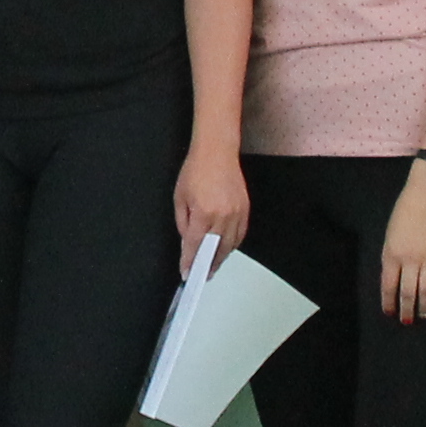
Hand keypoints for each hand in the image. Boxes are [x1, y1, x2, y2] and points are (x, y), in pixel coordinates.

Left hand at [173, 148, 248, 274]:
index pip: (195, 245)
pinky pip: (240, 235)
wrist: (217, 152)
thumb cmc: (196, 170)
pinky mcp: (245, 210)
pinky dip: (232, 244)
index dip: (190, 261)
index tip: (186, 273)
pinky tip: (225, 248)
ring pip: (230, 245)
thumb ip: (183, 223)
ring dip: (221, 257)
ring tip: (212, 264)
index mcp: (203, 213)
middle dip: (208, 265)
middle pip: (215, 250)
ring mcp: (236, 213)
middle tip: (201, 274)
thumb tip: (188, 242)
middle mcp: (222, 216)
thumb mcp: (180, 198)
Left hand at [379, 165, 425, 325]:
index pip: (388, 286)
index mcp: (391, 254)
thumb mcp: (389, 234)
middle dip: (406, 310)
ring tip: (422, 316)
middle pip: (408, 293)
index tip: (389, 313)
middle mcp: (409, 259)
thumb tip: (394, 278)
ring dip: (424, 306)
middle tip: (406, 322)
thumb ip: (391, 257)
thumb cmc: (404, 212)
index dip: (388, 302)